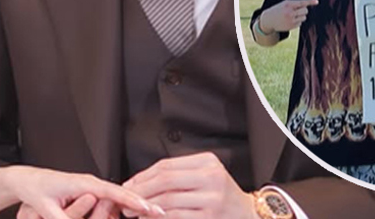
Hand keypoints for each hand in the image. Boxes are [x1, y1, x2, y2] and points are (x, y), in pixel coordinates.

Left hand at [4, 166, 163, 218]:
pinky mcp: (88, 192)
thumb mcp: (45, 207)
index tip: (148, 207)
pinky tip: (132, 213)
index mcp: (82, 183)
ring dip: (133, 205)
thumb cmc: (35, 188)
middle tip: (161, 212)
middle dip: (142, 202)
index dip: (132, 200)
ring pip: (117, 198)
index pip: (113, 192)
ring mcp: (90, 187)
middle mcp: (89, 183)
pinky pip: (109, 199)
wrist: (27, 180)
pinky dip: (122, 206)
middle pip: (122, 194)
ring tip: (153, 212)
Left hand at [124, 153, 255, 218]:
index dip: (143, 176)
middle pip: (165, 180)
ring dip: (146, 207)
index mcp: (207, 162)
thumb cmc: (221, 197)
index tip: (128, 186)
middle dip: (141, 191)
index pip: (166, 165)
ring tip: (133, 213)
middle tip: (126, 201)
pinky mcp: (210, 216)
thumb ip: (178, 176)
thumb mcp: (205, 177)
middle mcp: (212, 177)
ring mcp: (212, 198)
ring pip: (168, 200)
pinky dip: (159, 218)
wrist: (248, 214)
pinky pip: (176, 216)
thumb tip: (140, 183)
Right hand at [259, 0, 318, 33]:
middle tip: (298, 10)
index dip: (310, 2)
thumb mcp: (284, 4)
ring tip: (292, 16)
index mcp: (288, 5)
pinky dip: (297, 22)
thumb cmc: (278, 10)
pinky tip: (290, 21)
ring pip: (304, 17)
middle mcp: (289, 12)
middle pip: (305, 10)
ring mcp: (291, 20)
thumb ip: (295, 4)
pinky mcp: (291, 26)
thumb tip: (307, 7)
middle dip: (304, 10)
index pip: (301, 2)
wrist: (268, 20)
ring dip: (300, 16)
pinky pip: (300, 23)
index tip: (317, 1)